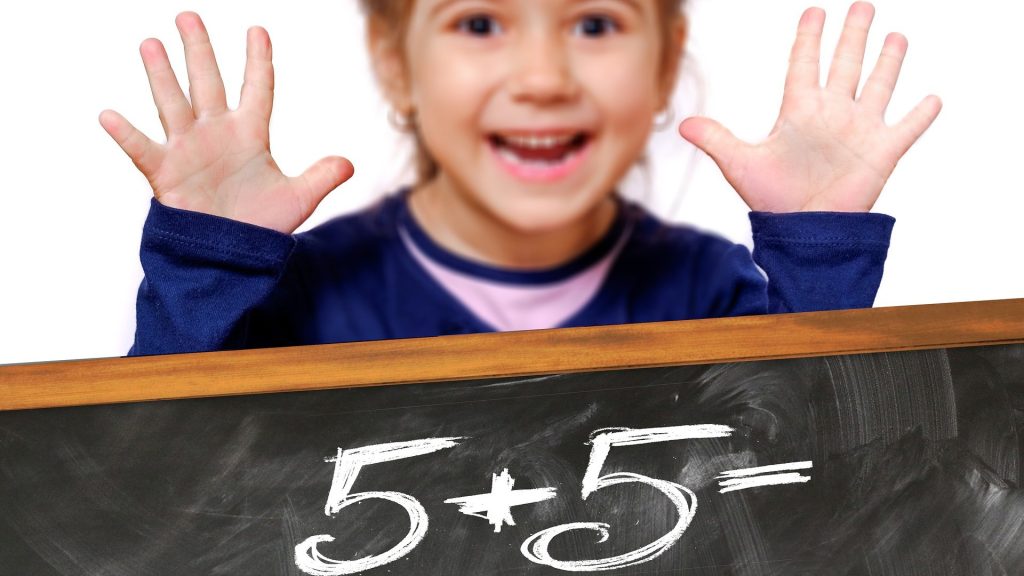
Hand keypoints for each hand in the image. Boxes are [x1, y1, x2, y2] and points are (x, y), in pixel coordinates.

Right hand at [99, 12, 353, 233]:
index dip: (258, 61)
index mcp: (250, 134)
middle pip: (207, 83)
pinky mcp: (166, 173)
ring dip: (162, 75)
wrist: (232, 258)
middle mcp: (216, 134)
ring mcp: (188, 150)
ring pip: (173, 104)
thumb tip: (349, 164)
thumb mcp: (299, 199)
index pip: (256, 88)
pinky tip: (108, 114)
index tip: (258, 30)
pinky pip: (142, 149)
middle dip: (199, 50)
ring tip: (151, 43)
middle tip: (188, 16)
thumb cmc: (261, 226)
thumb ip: (322, 177)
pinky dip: (125, 134)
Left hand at [679, 2, 941, 212]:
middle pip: (845, 64)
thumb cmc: (772, 199)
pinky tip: (933, 98)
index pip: (804, 64)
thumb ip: (716, 140)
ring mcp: (859, 131)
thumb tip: (681, 126)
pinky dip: (921, 114)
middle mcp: (831, 114)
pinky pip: (907, 127)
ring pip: (877, 86)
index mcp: (799, 112)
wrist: (803, 231)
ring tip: (896, 37)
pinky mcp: (882, 152)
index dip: (808, 39)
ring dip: (888, 62)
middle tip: (862, 6)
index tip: (814, 12)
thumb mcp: (741, 164)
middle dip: (853, 36)